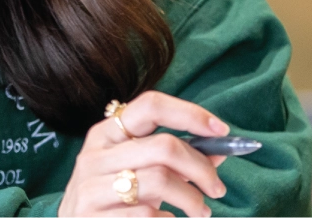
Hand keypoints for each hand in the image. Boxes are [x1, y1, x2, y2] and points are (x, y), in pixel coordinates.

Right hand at [58, 90, 229, 217]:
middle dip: (201, 168)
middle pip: (164, 146)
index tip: (221, 130)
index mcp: (107, 132)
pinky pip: (147, 214)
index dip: (190, 114)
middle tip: (217, 188)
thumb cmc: (113, 201)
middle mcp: (95, 154)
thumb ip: (176, 160)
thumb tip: (220, 150)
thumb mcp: (140, 173)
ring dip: (191, 198)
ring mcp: (90, 186)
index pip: (152, 105)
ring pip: (160, 180)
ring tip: (201, 211)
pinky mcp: (92, 217)